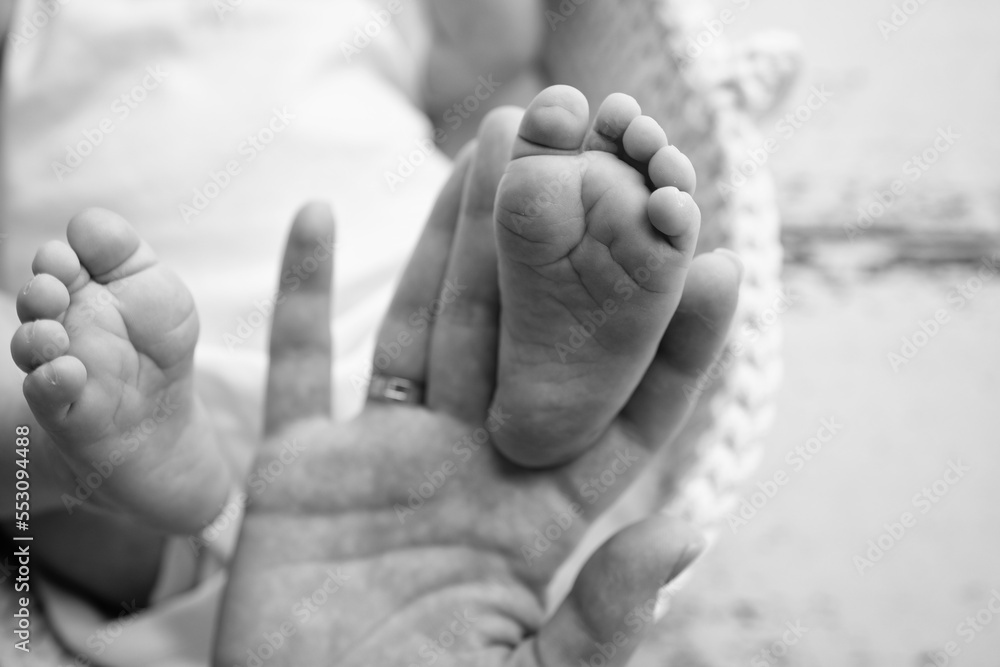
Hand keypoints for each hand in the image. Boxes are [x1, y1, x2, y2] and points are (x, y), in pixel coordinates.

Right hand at [214, 115, 741, 665]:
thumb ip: (605, 616)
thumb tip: (688, 531)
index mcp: (533, 519)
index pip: (618, 420)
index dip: (671, 349)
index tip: (716, 267)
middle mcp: (465, 467)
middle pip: (513, 335)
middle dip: (542, 245)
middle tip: (574, 150)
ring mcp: (379, 460)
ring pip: (418, 325)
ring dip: (444, 238)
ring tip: (476, 152)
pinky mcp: (296, 470)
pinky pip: (298, 365)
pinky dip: (301, 292)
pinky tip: (315, 215)